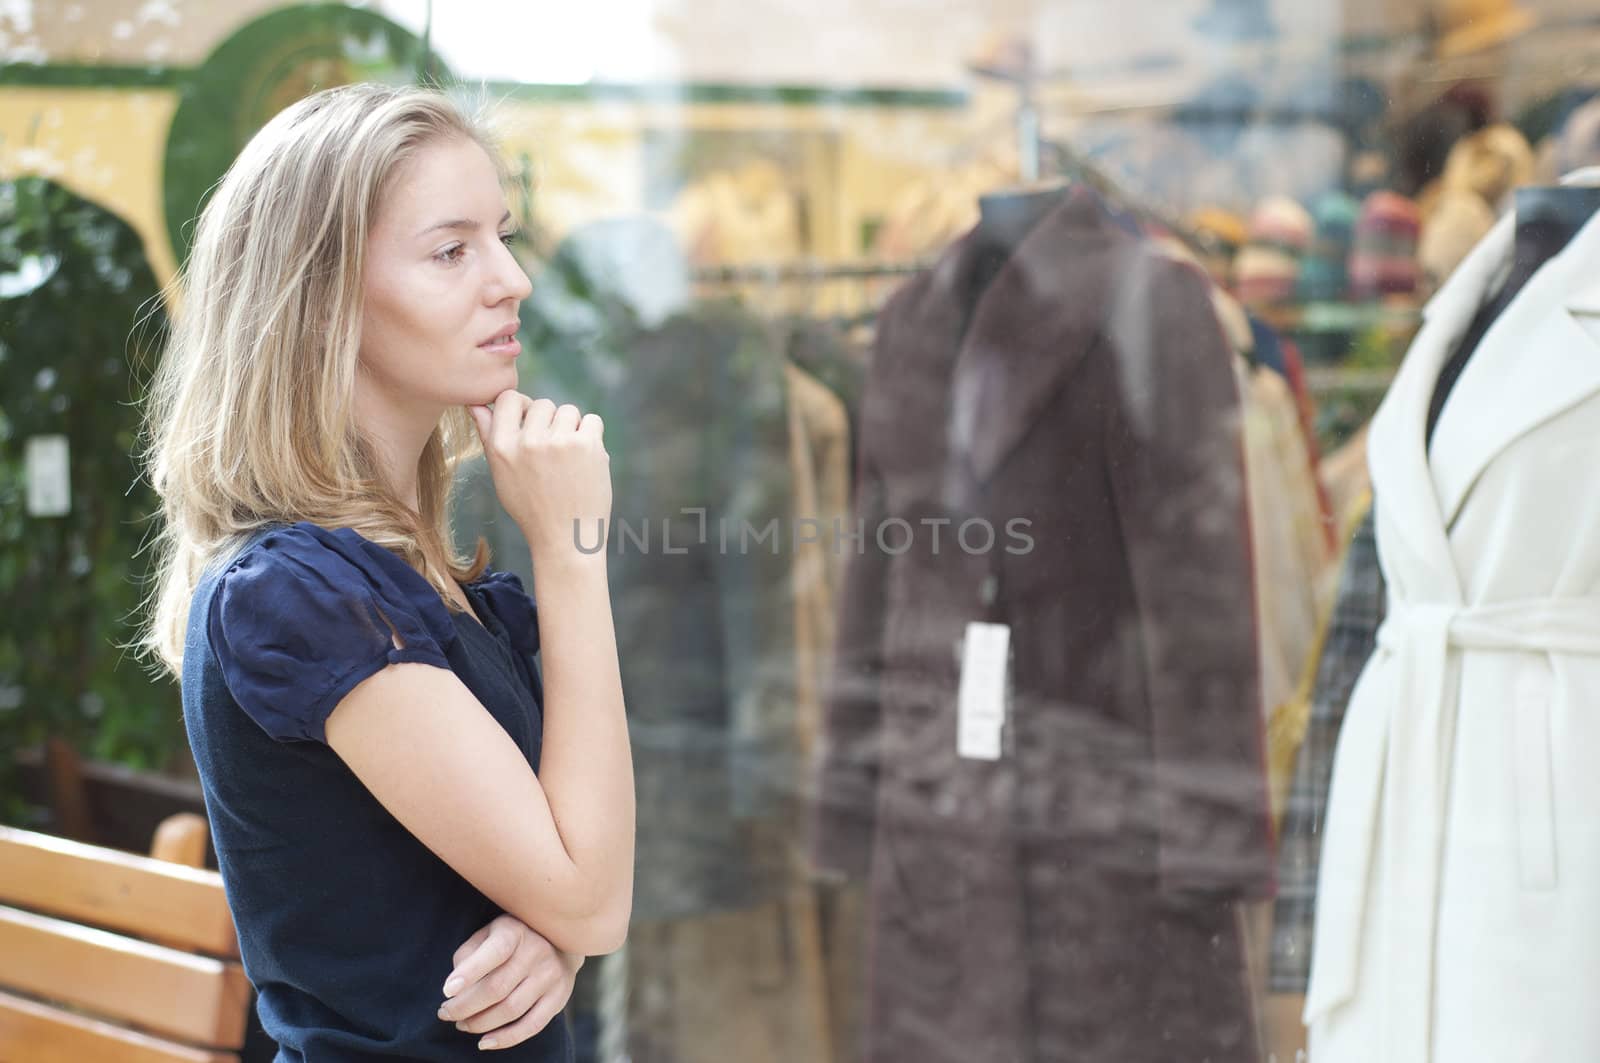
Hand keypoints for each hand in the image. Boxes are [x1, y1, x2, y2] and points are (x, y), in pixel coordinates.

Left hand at [438, 912, 585, 1050]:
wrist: (559, 941)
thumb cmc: (511, 940)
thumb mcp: (488, 934)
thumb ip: (469, 955)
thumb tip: (456, 988)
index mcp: (515, 931)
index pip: (493, 953)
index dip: (469, 973)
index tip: (447, 991)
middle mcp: (537, 951)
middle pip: (497, 988)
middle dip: (464, 1007)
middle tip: (446, 1013)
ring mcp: (550, 975)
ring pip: (510, 1010)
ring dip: (479, 1023)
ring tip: (462, 1024)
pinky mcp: (559, 996)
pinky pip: (532, 1025)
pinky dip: (505, 1039)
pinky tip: (485, 1042)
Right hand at [468, 391, 611, 562]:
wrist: (566, 539)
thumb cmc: (532, 508)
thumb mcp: (501, 475)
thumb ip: (489, 436)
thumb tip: (476, 403)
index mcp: (502, 447)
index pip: (508, 398)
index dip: (522, 406)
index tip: (531, 424)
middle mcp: (528, 442)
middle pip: (542, 404)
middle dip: (549, 422)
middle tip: (553, 454)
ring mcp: (558, 442)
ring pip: (568, 410)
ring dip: (572, 429)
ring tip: (569, 459)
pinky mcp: (586, 445)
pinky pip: (592, 420)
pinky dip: (592, 436)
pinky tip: (585, 460)